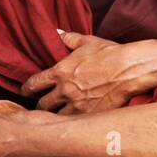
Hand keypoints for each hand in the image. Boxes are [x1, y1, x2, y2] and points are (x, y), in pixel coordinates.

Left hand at [20, 31, 156, 114]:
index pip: (34, 84)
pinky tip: (73, 124)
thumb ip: (70, 39)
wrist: (130, 69)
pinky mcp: (90, 115)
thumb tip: (59, 32)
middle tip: (41, 106)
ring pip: (56, 118)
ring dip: (55, 117)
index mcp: (60, 72)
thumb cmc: (110, 54)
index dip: (26, 89)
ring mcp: (77, 105)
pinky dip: (72, 124)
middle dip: (40, 106)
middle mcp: (65, 91)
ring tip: (55, 118)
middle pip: (42, 105)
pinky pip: (74, 124)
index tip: (26, 92)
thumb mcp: (88, 42)